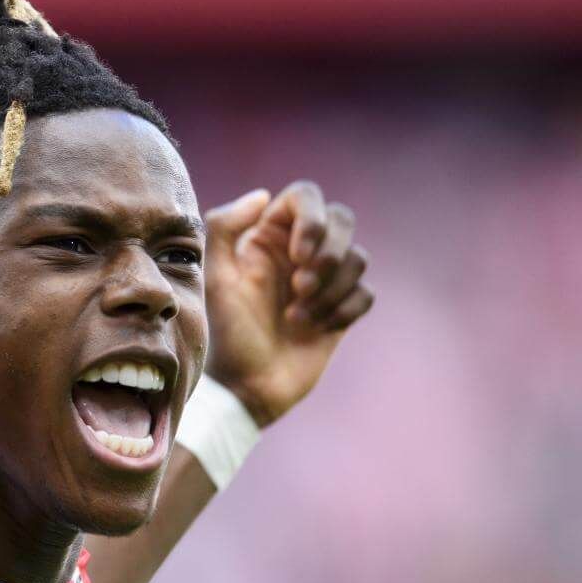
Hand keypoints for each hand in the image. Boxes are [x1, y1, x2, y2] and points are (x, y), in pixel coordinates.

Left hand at [200, 181, 373, 425]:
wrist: (246, 387)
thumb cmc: (226, 333)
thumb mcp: (215, 278)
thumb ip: (225, 227)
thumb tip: (264, 195)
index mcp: (268, 236)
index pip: (306, 196)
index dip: (312, 218)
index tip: (299, 255)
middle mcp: (298, 252)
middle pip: (342, 218)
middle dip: (330, 252)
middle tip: (300, 286)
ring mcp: (323, 281)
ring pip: (358, 257)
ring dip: (331, 289)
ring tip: (296, 317)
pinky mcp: (341, 310)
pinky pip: (366, 293)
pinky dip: (344, 310)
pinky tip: (315, 330)